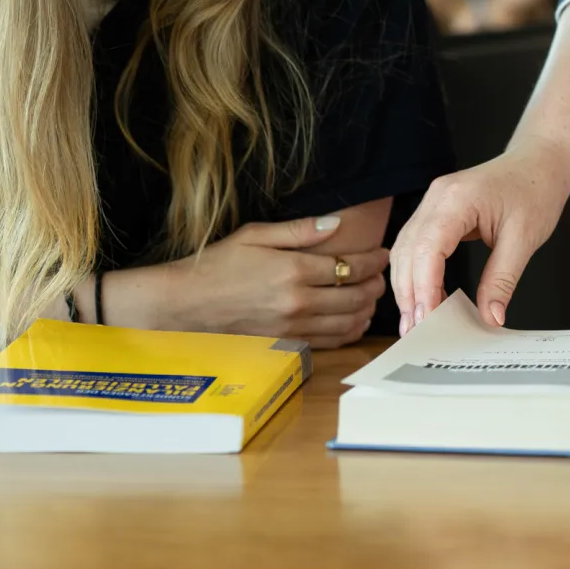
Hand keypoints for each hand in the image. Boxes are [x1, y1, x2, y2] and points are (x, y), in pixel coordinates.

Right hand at [148, 216, 389, 348]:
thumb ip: (300, 230)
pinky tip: (354, 321)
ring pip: (346, 323)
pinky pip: (328, 342)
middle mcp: (297, 302)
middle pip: (353, 296)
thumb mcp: (256, 234)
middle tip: (382, 275)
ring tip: (372, 297)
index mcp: (293, 270)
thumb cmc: (219, 263)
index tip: (382, 254)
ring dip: (366, 310)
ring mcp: (291, 327)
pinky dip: (348, 332)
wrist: (187, 304)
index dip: (372, 261)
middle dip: (375, 285)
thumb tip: (336, 223)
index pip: (348, 266)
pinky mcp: (284, 344)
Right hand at [391, 147, 569, 333]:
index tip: (427, 320)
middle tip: (416, 332)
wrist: (539, 162)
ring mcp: (433, 201)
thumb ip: (502, 279)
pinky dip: (416, 272)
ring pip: (405, 248)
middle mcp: (437, 196)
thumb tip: (490, 318)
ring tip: (416, 323)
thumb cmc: (535, 190)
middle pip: (408, 250)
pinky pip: (415, 244)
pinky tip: (425, 297)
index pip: (428, 247)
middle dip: (409, 293)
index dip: (424, 287)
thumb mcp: (525, 238)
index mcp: (457, 198)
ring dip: (407, 286)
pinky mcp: (437, 210)